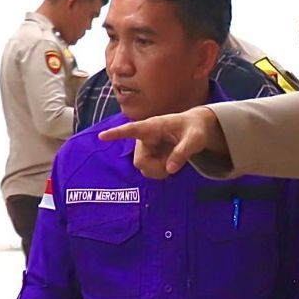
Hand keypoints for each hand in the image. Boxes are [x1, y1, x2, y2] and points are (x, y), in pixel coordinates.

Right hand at [99, 105, 223, 178]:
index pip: (132, 129)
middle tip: (172, 167)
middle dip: (155, 169)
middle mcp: (145, 137)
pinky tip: (170, 164)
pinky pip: (148, 170)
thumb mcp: (195, 139)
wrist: (196, 129)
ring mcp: (146, 147)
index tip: (102, 136)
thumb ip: (183, 152)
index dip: (117, 133)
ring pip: (143, 167)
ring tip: (173, 162)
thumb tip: (170, 169)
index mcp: (153, 126)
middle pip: (140, 161)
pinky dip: (160, 172)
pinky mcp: (150, 155)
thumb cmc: (195, 129)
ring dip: (159, 171)